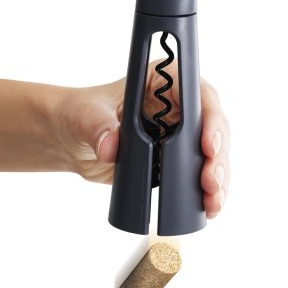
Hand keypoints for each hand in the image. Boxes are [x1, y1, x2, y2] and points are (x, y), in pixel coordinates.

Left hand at [54, 62, 230, 219]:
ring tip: (213, 202)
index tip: (208, 146)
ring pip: (213, 153)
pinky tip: (210, 206)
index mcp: (162, 81)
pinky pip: (200, 173)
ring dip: (217, 178)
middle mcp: (179, 104)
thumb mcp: (86, 115)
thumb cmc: (80, 114)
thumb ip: (99, 128)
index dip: (210, 119)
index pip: (197, 95)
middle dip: (216, 157)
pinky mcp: (177, 159)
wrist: (70, 141)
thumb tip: (110, 148)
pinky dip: (207, 191)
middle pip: (212, 127)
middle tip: (211, 183)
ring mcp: (180, 133)